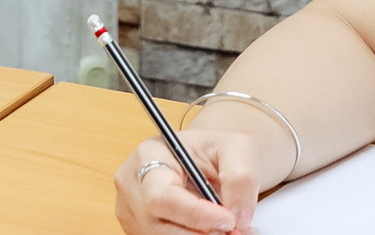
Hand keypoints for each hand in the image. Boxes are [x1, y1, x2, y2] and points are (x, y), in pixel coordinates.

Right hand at [114, 131, 258, 234]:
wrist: (207, 161)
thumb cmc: (216, 150)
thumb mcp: (236, 148)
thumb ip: (241, 178)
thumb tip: (237, 216)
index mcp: (149, 154)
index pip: (162, 194)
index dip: (195, 214)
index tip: (229, 220)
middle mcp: (134, 184)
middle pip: (160, 226)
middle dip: (203, 233)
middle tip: (236, 231)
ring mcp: (134, 210)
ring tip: (229, 229)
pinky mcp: (143, 228)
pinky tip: (213, 230)